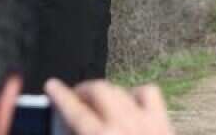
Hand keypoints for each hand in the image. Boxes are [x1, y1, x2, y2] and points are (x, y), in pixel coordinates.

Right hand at [44, 78, 174, 134]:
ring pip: (121, 89)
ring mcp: (145, 121)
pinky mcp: (163, 123)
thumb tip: (70, 129)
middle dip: (83, 90)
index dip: (61, 95)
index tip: (52, 86)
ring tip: (97, 100)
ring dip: (106, 92)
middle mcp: (123, 126)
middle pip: (98, 91)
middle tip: (74, 97)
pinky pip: (148, 94)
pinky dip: (135, 95)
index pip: (75, 110)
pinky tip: (128, 105)